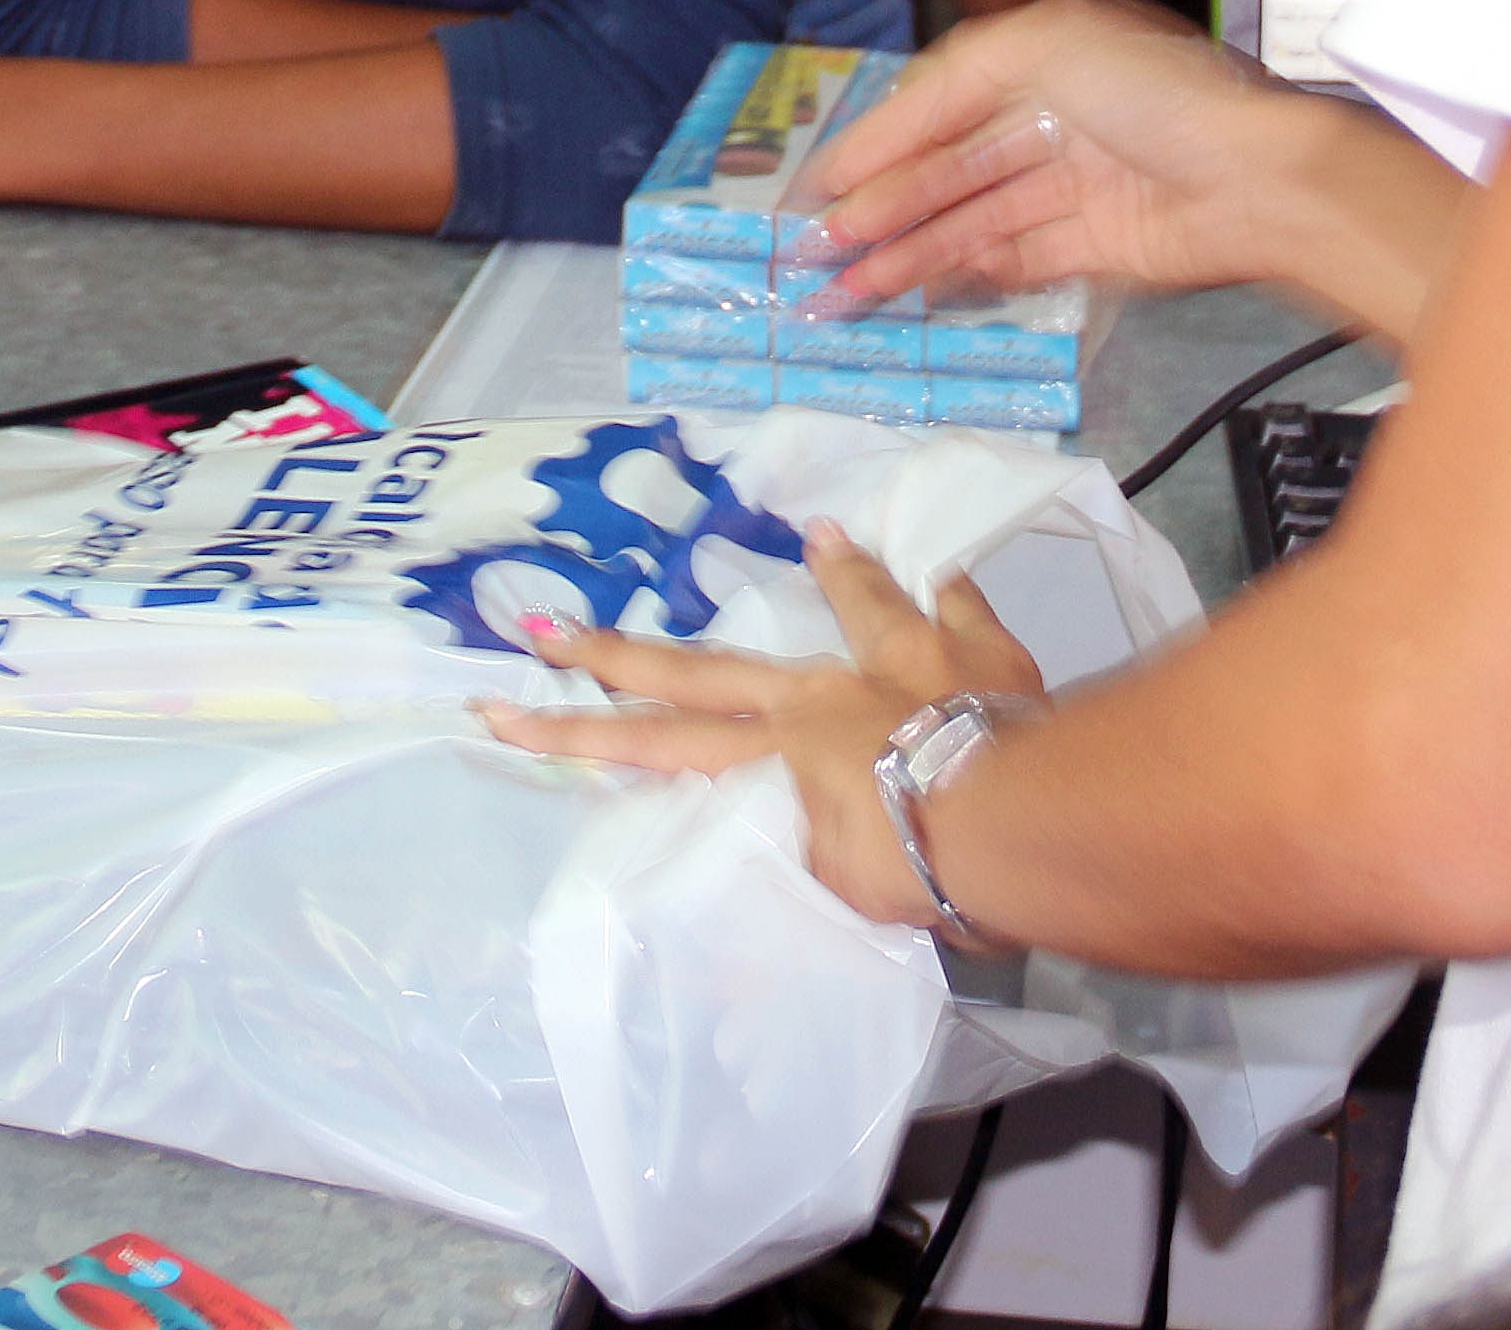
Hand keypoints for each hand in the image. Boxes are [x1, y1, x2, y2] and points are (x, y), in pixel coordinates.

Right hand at [478, 521, 1044, 932]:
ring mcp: (892, 662)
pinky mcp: (968, 650)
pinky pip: (947, 604)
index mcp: (774, 756)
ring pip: (848, 606)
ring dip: (828, 576)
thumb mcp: (836, 900)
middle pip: (701, 672)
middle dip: (616, 656)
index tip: (503, 712)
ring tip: (812, 534)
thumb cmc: (913, 870)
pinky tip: (928, 556)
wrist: (1007, 823)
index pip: (656, 746)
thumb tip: (710, 976)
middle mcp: (816, 697)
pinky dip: (934, 580)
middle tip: (545, 629)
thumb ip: (778, 904)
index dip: (577, 734)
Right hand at [796, 0, 1303, 309]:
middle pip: (947, 168)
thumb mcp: (1049, 41)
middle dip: (878, 209)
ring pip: (970, 221)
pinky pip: (1014, 261)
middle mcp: (1055, 117)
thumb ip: (960, 74)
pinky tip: (913, 290)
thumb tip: (897, 121)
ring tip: (845, 291)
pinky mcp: (1097, 248)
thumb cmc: (1156, 93)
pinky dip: (964, 273)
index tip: (818, 187)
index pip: (938, 101)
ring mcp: (1075, 187)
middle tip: (812, 254)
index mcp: (1043, 56)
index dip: (876, 142)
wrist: (1262, 180)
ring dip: (906, 252)